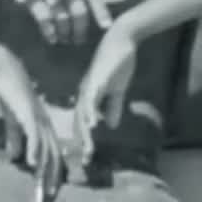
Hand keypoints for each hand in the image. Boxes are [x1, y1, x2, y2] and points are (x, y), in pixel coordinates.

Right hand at [0, 52, 63, 201]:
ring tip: (43, 187)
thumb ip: (15, 139)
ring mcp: (39, 121)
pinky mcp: (29, 115)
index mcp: (45, 128)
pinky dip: (34, 151)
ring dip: (45, 170)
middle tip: (49, 198)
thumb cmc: (11, 95)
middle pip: (54, 157)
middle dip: (52, 179)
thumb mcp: (13, 121)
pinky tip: (31, 163)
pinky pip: (34, 136)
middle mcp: (47, 126)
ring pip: (47, 150)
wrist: (6, 70)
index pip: (53, 155)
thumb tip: (15, 158)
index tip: (49, 192)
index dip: (52, 174)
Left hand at [73, 24, 137, 164]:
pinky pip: (91, 99)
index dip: (84, 140)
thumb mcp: (117, 90)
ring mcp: (89, 87)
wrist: (122, 40)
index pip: (83, 122)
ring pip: (83, 114)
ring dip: (85, 133)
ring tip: (88, 150)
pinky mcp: (96, 80)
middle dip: (82, 143)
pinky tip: (93, 125)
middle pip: (79, 122)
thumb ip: (113, 107)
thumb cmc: (119, 63)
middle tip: (84, 161)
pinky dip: (91, 113)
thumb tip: (110, 125)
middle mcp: (84, 94)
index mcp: (88, 97)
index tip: (86, 158)